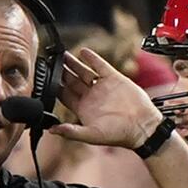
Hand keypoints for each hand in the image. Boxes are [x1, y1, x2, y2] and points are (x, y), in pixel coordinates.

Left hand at [50, 48, 164, 149]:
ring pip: (84, 71)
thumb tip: (53, 130)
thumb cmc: (119, 134)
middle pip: (71, 81)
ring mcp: (102, 87)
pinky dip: (92, 58)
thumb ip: (72, 132)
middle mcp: (91, 97)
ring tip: (63, 54)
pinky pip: (100, 66)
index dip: (54, 86)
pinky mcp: (114, 78)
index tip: (45, 77)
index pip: (64, 95)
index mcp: (83, 109)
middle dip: (61, 71)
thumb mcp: (93, 135)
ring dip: (73, 63)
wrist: (142, 126)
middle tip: (50, 61)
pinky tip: (83, 52)